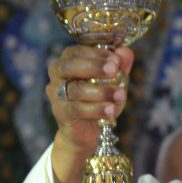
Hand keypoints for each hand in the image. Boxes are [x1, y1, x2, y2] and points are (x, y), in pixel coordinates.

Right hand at [46, 45, 133, 182]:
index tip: (115, 59)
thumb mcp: (114, 82)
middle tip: (114, 70)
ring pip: (75, 89)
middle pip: (70, 66)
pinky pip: (77, 109)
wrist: (89, 131)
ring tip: (120, 94)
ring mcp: (56, 95)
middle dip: (94, 67)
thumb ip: (120, 66)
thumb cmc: (100, 100)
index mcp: (68, 61)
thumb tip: (125, 52)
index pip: (77, 51)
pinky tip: (110, 110)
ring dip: (100, 91)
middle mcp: (57, 75)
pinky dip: (96, 109)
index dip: (96, 53)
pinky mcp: (61, 113)